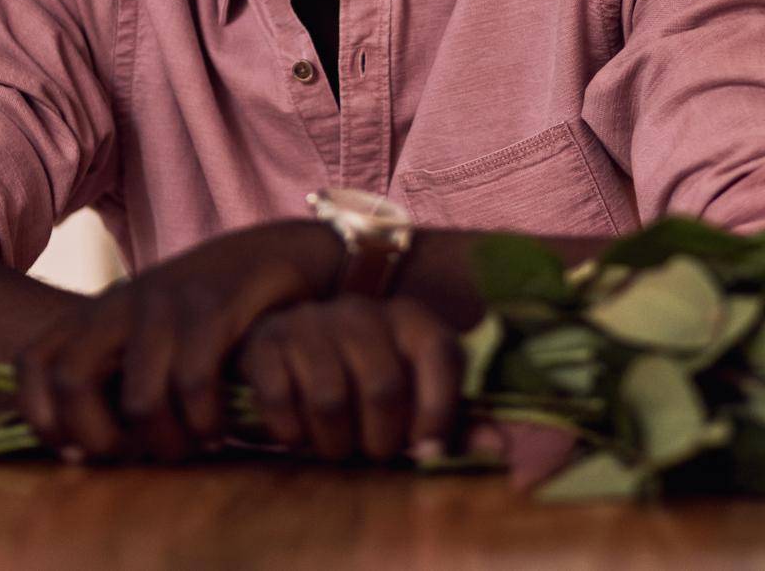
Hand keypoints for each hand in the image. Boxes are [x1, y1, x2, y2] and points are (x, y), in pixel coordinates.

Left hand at [12, 220, 340, 462]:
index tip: (77, 451)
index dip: (41, 416)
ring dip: (166, 442)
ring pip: (142, 400)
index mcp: (99, 310)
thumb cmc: (207, 308)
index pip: (32, 361)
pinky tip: (221, 430)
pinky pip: (195, 385)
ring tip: (189, 448)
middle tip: (134, 456)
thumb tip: (78, 446)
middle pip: (71, 381)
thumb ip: (112, 366)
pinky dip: (206, 422)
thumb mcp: (147, 325)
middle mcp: (123, 303)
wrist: (274, 252)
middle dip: (98, 437)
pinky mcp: (214, 311)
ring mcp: (167, 305)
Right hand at [235, 296, 462, 462]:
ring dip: (333, 443)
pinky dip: (290, 431)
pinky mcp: (265, 343)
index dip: (438, 411)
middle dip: (381, 440)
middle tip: (373, 452)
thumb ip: (455, 421)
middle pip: (383, 388)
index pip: (439, 352)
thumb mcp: (414, 397)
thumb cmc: (363, 384)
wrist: (287, 353)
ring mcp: (310, 322)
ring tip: (335, 447)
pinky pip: (280, 398)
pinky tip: (296, 433)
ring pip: (330, 399)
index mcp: (409, 318)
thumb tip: (499, 447)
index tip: (426, 450)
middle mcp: (360, 311)